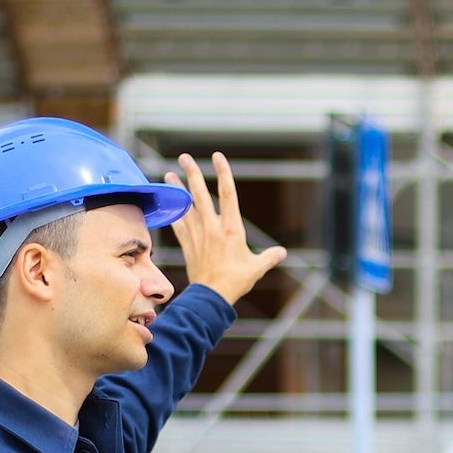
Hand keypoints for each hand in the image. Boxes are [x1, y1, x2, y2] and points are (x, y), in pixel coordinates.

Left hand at [163, 151, 287, 305]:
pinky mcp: (188, 245)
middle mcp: (213, 227)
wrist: (212, 296)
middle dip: (192, 174)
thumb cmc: (236, 281)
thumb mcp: (257, 268)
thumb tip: (282, 253)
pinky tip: (170, 205)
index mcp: (231, 229)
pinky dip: (174, 214)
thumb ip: (269, 257)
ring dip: (178, 190)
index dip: (223, 173)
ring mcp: (198, 235)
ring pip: (186, 206)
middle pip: (201, 194)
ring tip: (169, 174)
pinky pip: (179, 225)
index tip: (218, 157)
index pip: (228, 194)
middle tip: (184, 157)